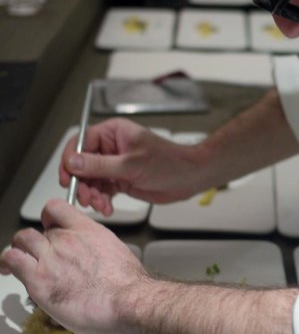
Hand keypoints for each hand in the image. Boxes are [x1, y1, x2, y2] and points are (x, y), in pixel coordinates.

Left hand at [0, 199, 146, 333]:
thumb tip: (92, 259)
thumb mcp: (115, 253)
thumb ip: (97, 250)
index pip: (57, 208)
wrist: (125, 298)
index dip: (49, 217)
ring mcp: (51, 257)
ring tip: (18, 260)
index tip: (50, 225)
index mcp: (88, 230)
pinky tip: (9, 270)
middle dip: (37, 240)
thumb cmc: (126, 283)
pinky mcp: (38, 279)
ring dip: (19, 249)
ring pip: (21, 239)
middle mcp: (67, 239)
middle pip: (39, 229)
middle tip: (38, 253)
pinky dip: (8, 263)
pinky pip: (12, 259)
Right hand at [59, 118, 205, 215]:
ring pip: (90, 180)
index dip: (71, 159)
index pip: (81, 142)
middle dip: (82, 183)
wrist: (188, 177)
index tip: (69, 177)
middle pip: (82, 164)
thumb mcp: (132, 163)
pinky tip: (107, 207)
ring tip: (100, 205)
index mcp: (113, 133)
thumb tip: (73, 162)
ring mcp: (115, 165)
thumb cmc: (168, 162)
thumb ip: (100, 165)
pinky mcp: (120, 180)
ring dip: (91, 195)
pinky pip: (102, 190)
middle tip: (85, 197)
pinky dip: (101, 200)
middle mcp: (111, 147)